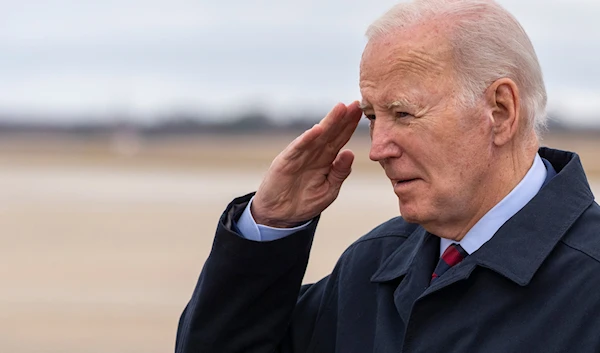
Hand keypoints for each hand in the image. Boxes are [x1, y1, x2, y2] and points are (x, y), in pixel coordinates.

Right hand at [251, 102, 362, 227]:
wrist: (281, 216)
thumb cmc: (305, 202)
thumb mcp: (329, 190)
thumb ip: (339, 173)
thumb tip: (350, 153)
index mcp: (325, 160)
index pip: (340, 139)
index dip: (350, 126)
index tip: (362, 112)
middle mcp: (313, 154)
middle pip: (331, 133)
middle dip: (343, 118)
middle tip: (356, 103)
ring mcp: (299, 156)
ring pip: (316, 136)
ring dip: (328, 122)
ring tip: (341, 108)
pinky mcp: (285, 162)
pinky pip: (297, 149)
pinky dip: (306, 139)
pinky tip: (317, 129)